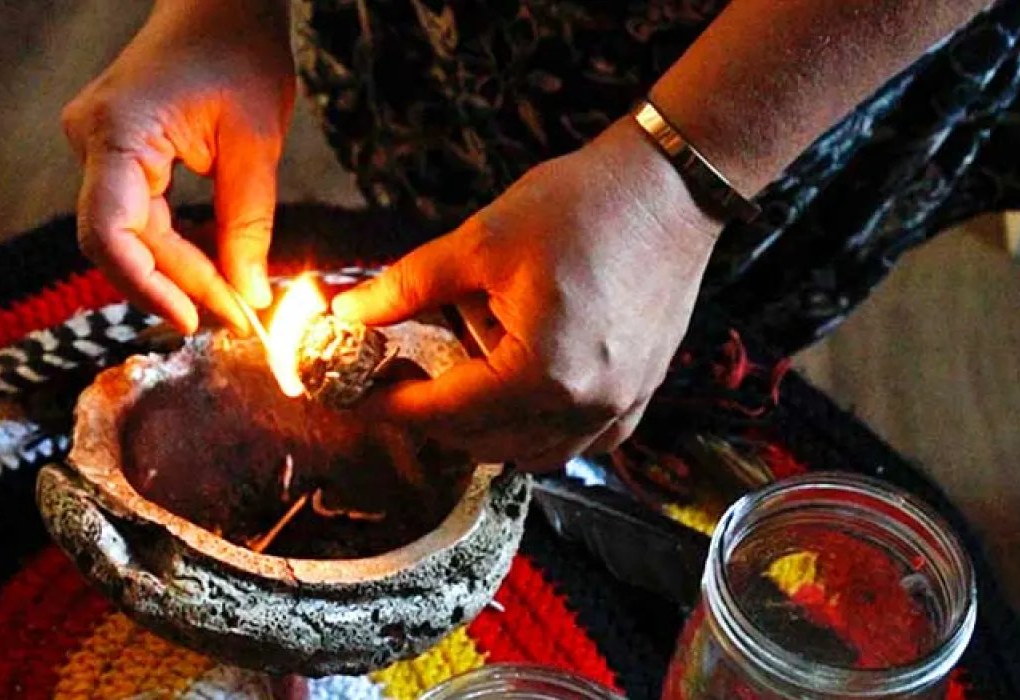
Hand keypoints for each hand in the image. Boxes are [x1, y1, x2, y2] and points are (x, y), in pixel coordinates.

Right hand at [60, 0, 293, 333]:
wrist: (220, 0)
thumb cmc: (239, 50)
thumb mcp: (256, 143)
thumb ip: (247, 225)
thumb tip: (248, 297)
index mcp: (117, 132)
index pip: (107, 233)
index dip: (145, 286)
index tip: (193, 319)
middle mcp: (90, 141)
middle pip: (118, 242)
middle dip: (175, 285)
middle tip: (235, 317)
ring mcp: (95, 146)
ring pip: (128, 234)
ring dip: (177, 270)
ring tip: (232, 300)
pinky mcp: (113, 152)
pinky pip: (136, 214)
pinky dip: (173, 245)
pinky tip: (212, 269)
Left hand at [332, 120, 722, 470]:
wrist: (671, 187)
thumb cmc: (582, 206)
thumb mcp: (479, 242)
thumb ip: (407, 287)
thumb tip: (349, 312)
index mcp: (541, 374)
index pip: (444, 412)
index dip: (389, 406)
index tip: (350, 399)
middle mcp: (584, 406)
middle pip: (482, 441)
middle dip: (431, 414)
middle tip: (395, 376)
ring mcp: (619, 406)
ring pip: (528, 451)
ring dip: (482, 428)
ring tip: (456, 377)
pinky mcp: (640, 394)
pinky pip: (577, 442)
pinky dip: (537, 430)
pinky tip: (516, 391)